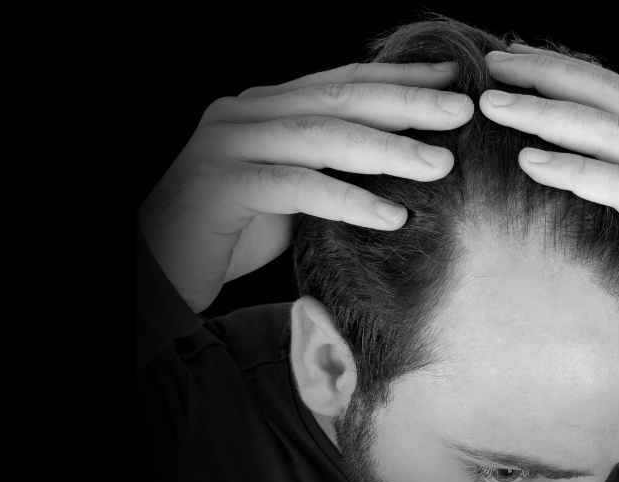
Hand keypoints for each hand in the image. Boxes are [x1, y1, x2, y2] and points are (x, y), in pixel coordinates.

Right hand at [138, 62, 473, 313]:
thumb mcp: (290, 193)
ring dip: (385, 149)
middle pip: (337, 99)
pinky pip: (294, 187)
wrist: (157, 268)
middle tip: (461, 109)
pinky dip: (346, 201)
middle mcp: (245, 114)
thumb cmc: (230, 233)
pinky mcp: (220, 185)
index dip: (398, 77)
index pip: (342, 83)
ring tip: (440, 164)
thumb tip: (402, 163)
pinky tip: (391, 216)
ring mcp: (228, 144)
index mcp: (265, 107)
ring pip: (319, 137)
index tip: (453, 77)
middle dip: (404, 102)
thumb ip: (328, 168)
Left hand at [480, 45, 618, 385]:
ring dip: (547, 114)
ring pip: (611, 132)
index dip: (560, 68)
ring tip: (493, 106)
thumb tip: (569, 178)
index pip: (613, 88)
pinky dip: (576, 170)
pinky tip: (531, 162)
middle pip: (607, 95)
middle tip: (489, 64)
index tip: (508, 59)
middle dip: (545, 74)